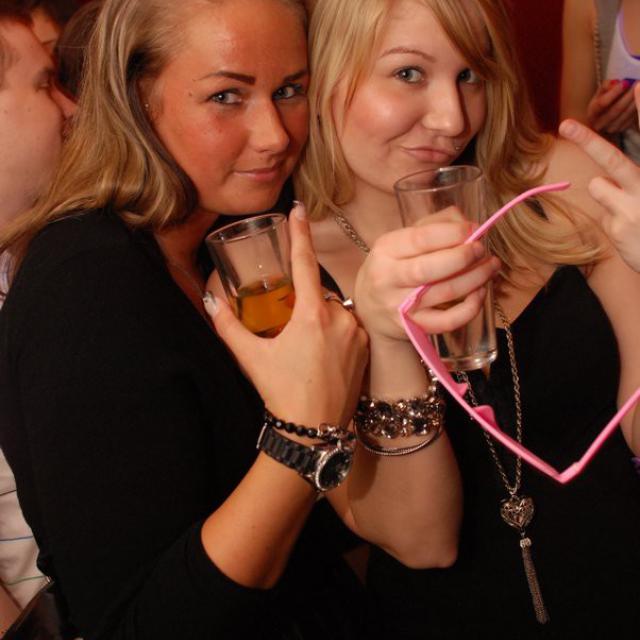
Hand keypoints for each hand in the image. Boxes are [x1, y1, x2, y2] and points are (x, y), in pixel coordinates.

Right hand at [204, 203, 367, 426]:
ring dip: (320, 319)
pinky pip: (349, 326)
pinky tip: (325, 357)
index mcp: (311, 314)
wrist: (315, 429)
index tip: (297, 210)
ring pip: (335, 310)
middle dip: (303, 305)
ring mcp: (357, 333)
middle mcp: (340, 317)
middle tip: (291, 335)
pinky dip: (336, 332)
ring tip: (308, 352)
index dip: (299, 233)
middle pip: (317, 293)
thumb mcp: (251, 357)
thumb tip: (210, 301)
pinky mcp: (367, 347)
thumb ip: (228, 326)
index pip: (304, 262)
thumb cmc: (282, 392)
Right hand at [353, 208, 500, 342]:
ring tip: (490, 267)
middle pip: (428, 269)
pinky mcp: (413, 326)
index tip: (473, 229)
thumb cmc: (393, 268)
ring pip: (444, 293)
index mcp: (385, 250)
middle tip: (482, 250)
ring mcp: (399, 305)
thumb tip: (467, 222)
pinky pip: (447, 321)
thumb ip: (433, 225)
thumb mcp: (401, 242)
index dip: (451, 233)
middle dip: (463, 257)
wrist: (370, 310)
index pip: (419, 239)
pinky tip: (479, 294)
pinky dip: (469, 308)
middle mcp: (388, 278)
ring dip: (475, 279)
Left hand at [559, 102, 639, 271]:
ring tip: (629, 210)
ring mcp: (633, 207)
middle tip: (566, 125)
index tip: (639, 88)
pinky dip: (612, 219)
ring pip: (597, 186)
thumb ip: (633, 176)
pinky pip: (601, 213)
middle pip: (612, 159)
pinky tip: (629, 229)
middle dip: (586, 140)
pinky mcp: (618, 227)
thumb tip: (602, 172)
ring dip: (607, 194)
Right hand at [587, 79, 636, 133]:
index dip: (614, 93)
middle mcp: (598, 124)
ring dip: (633, 104)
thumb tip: (615, 83)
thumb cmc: (603, 102)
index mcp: (592, 113)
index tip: (625, 82)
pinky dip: (635, 111)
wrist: (603, 119)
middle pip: (613, 112)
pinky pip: (629, 122)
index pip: (601, 104)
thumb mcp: (601, 93)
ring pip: (623, 118)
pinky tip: (639, 102)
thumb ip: (606, 86)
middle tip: (637, 84)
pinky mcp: (620, 131)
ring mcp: (609, 129)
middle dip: (627, 97)